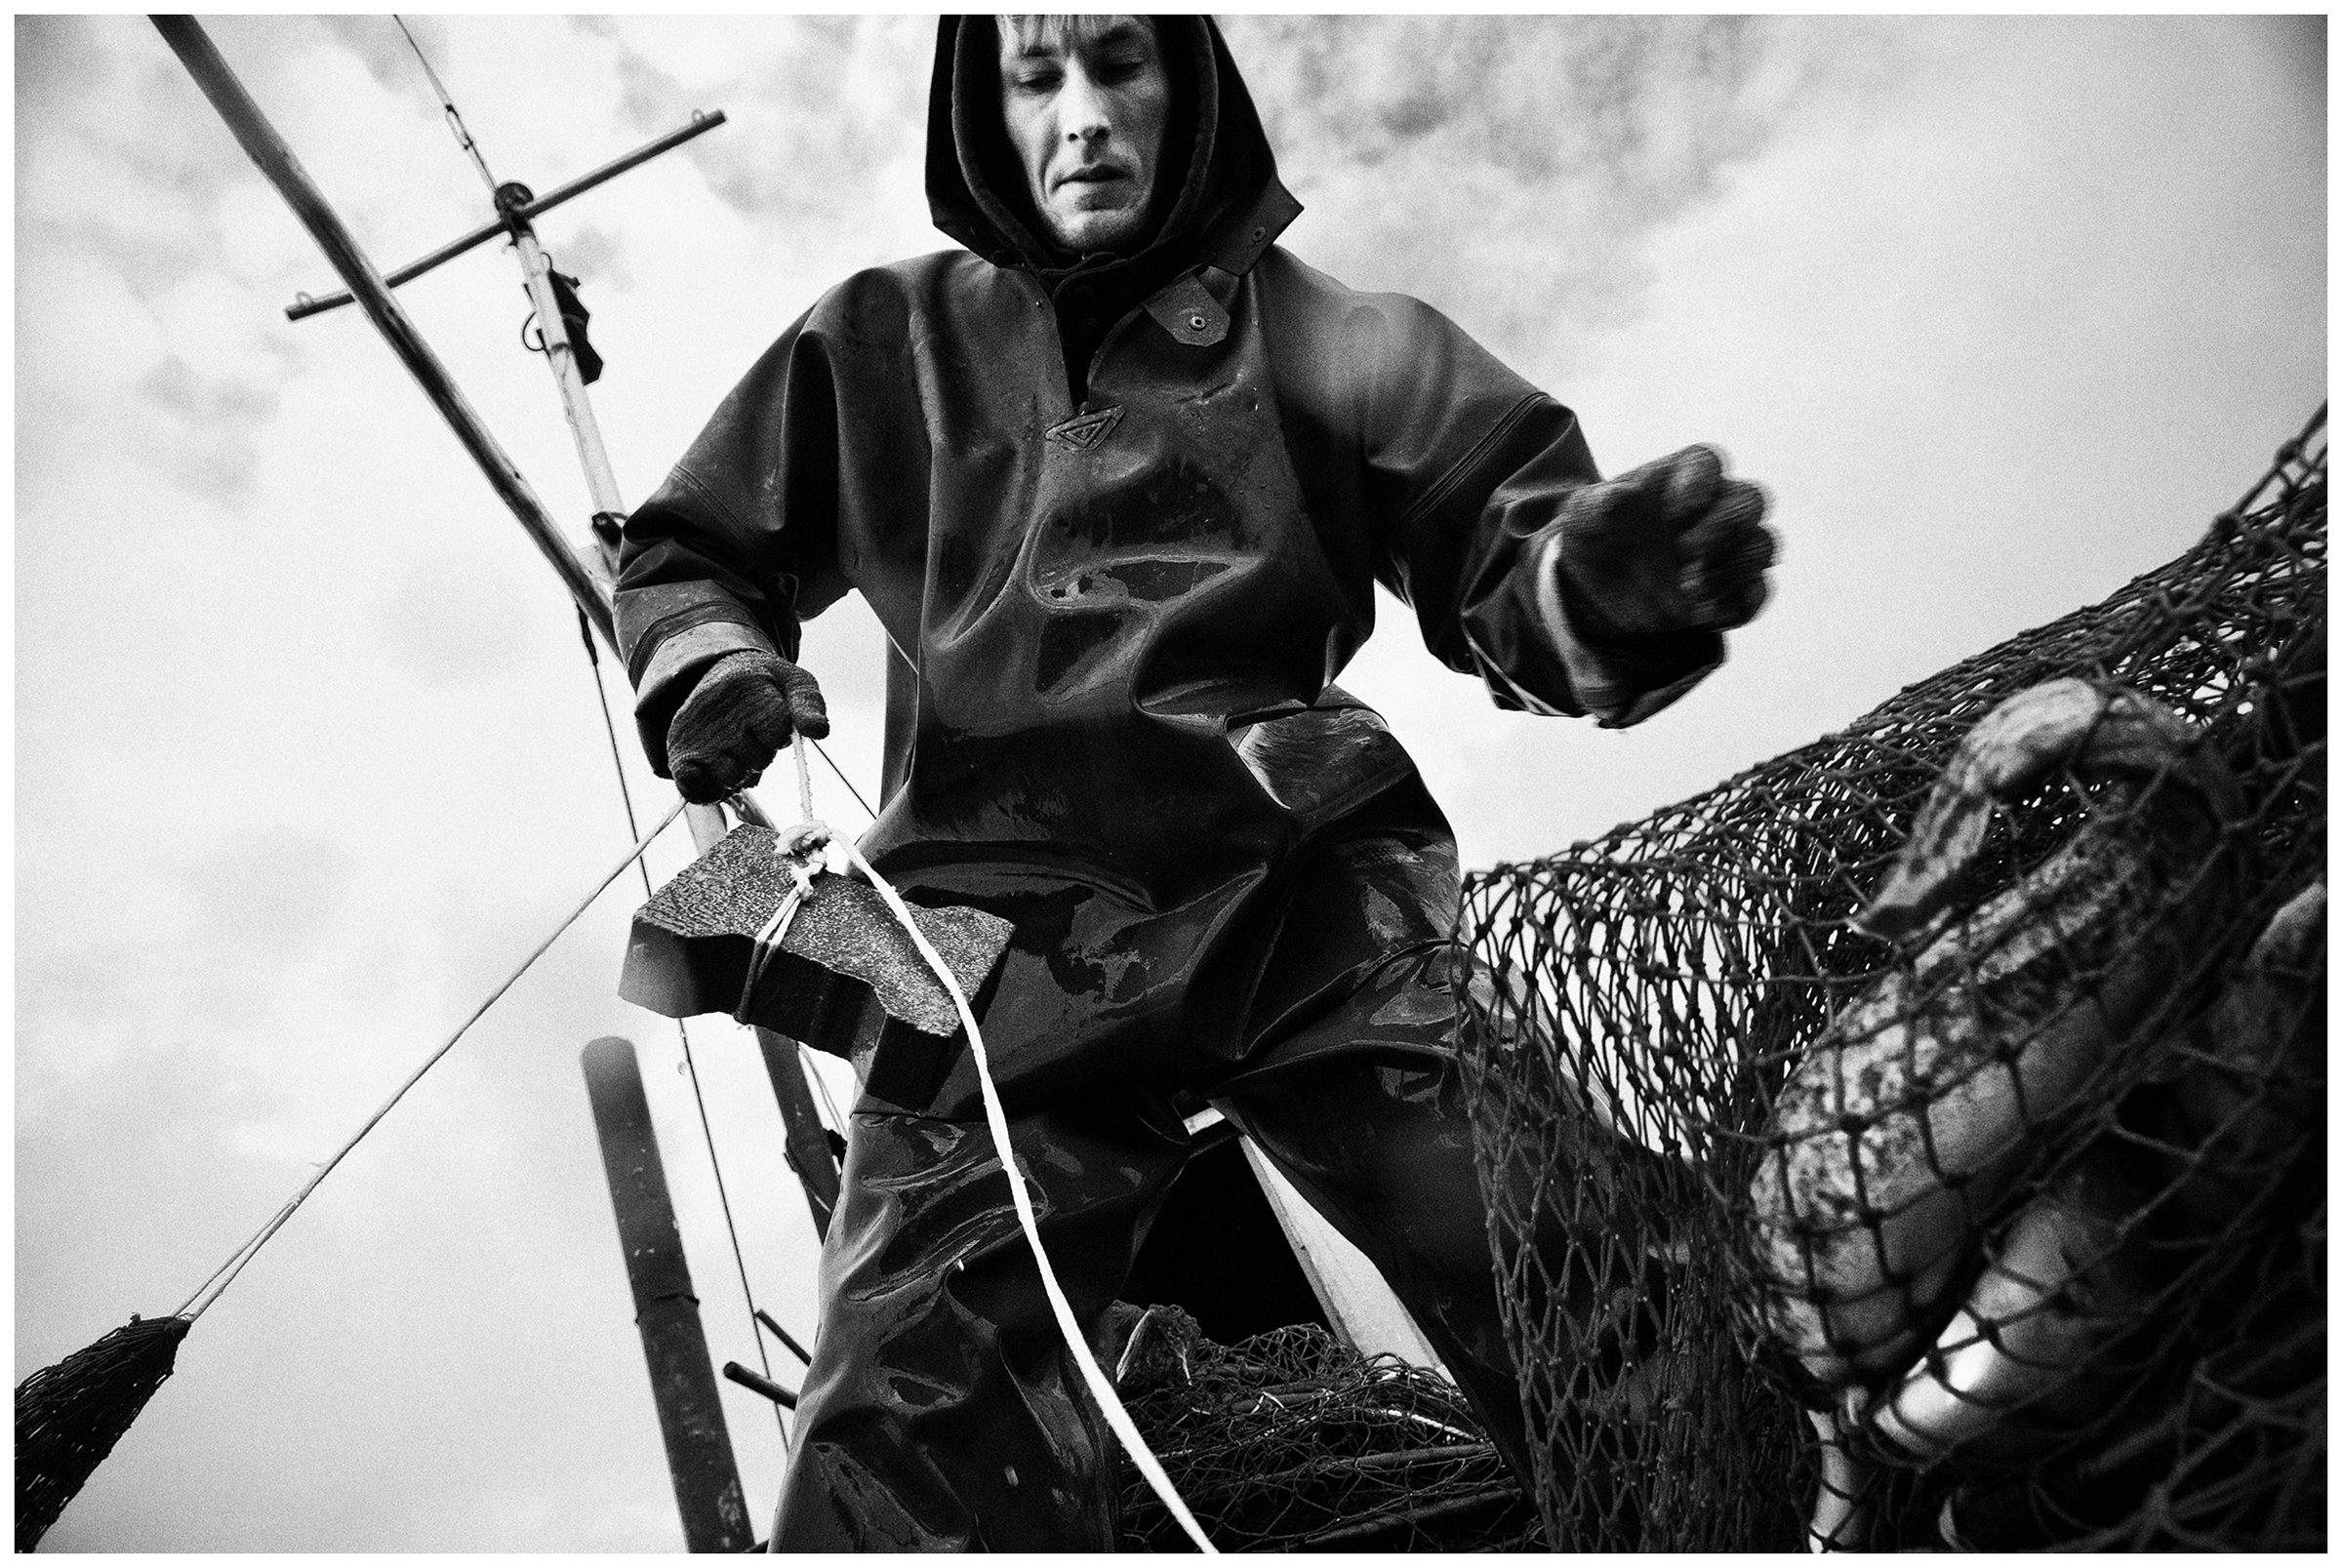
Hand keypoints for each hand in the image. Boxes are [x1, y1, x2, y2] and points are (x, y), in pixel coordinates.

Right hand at [665, 649, 829, 803]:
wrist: (717, 672)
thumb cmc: (764, 684)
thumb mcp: (793, 682)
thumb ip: (809, 705)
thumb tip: (819, 731)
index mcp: (744, 685)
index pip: (777, 730)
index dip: (780, 733)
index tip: (771, 719)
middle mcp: (712, 707)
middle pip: (755, 758)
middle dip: (761, 754)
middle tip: (751, 734)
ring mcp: (691, 732)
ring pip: (730, 777)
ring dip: (739, 773)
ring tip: (735, 750)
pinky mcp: (677, 753)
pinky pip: (694, 789)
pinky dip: (710, 791)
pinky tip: (717, 774)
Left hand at [1550, 444, 1775, 636]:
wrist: (1597, 590)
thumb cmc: (1595, 539)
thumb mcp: (1581, 521)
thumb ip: (1595, 505)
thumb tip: (1620, 494)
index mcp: (1680, 476)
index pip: (1707, 462)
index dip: (1697, 484)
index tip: (1671, 516)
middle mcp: (1715, 506)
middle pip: (1749, 501)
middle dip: (1720, 531)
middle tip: (1682, 557)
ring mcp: (1729, 548)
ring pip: (1761, 545)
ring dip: (1728, 572)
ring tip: (1686, 597)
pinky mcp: (1733, 587)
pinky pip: (1758, 592)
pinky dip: (1739, 606)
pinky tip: (1702, 618)